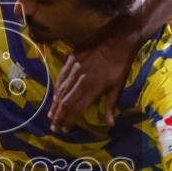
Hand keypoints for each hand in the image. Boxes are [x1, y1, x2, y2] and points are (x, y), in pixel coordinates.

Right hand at [48, 11, 139, 130]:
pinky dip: (57, 87)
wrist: (118, 40)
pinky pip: (61, 76)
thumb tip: (110, 123)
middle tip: (53, 127)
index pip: (77, 109)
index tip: (65, 130)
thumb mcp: (118, 87)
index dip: (69, 121)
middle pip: (66, 102)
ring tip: (50, 115)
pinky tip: (54, 95)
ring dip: (55, 104)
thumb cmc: (120, 65)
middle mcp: (80, 81)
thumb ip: (111, 105)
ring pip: (61, 90)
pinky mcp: (72, 59)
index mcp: (92, 90)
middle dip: (58, 116)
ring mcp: (74, 69)